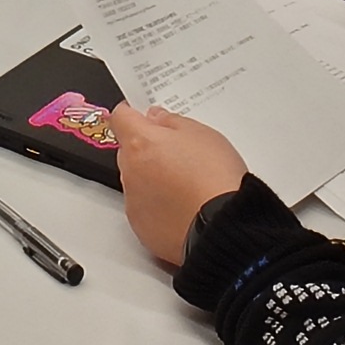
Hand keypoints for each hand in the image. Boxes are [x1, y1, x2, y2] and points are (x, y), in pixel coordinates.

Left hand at [112, 105, 246, 266]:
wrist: (223, 226)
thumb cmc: (216, 180)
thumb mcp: (203, 134)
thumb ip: (172, 122)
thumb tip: (157, 119)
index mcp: (141, 143)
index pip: (121, 118)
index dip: (132, 115)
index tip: (141, 116)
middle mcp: (131, 173)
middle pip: (129, 152)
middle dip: (147, 150)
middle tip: (178, 154)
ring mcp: (134, 203)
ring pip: (137, 182)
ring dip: (152, 179)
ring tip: (187, 186)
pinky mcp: (142, 229)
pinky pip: (144, 210)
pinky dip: (158, 206)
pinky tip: (183, 207)